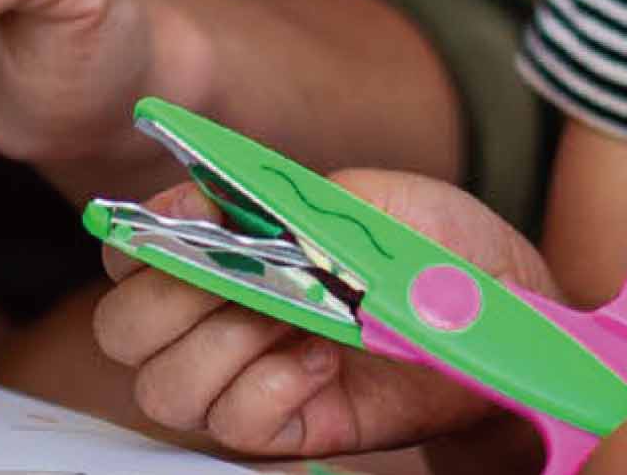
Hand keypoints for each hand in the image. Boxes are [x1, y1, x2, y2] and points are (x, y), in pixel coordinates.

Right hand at [91, 170, 534, 459]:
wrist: (504, 309)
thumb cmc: (434, 244)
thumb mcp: (365, 198)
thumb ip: (286, 203)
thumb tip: (215, 213)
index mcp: (224, 247)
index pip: (129, 250)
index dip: (145, 236)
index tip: (198, 219)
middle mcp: (219, 316)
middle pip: (122, 331)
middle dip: (167, 302)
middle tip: (238, 279)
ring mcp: (251, 377)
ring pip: (164, 390)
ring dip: (219, 348)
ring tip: (296, 319)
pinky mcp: (293, 429)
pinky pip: (235, 427)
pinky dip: (267, 390)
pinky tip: (321, 360)